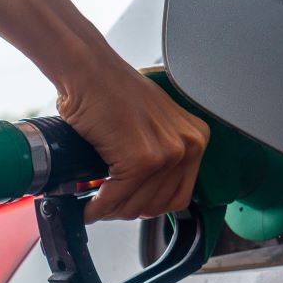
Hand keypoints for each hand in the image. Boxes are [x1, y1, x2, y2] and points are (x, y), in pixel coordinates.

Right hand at [54, 52, 209, 223]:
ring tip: (96, 206)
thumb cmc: (110, 90)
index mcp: (195, 138)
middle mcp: (188, 145)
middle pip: (159, 205)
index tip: (129, 205)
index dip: (148, 205)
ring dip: (112, 211)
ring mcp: (167, 153)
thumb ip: (157, 151)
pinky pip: (117, 197)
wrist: (88, 71)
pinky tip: (89, 206)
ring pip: (138, 205)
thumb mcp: (150, 123)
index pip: (179, 195)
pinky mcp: (141, 159)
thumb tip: (141, 190)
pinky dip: (99, 207)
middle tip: (107, 207)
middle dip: (128, 210)